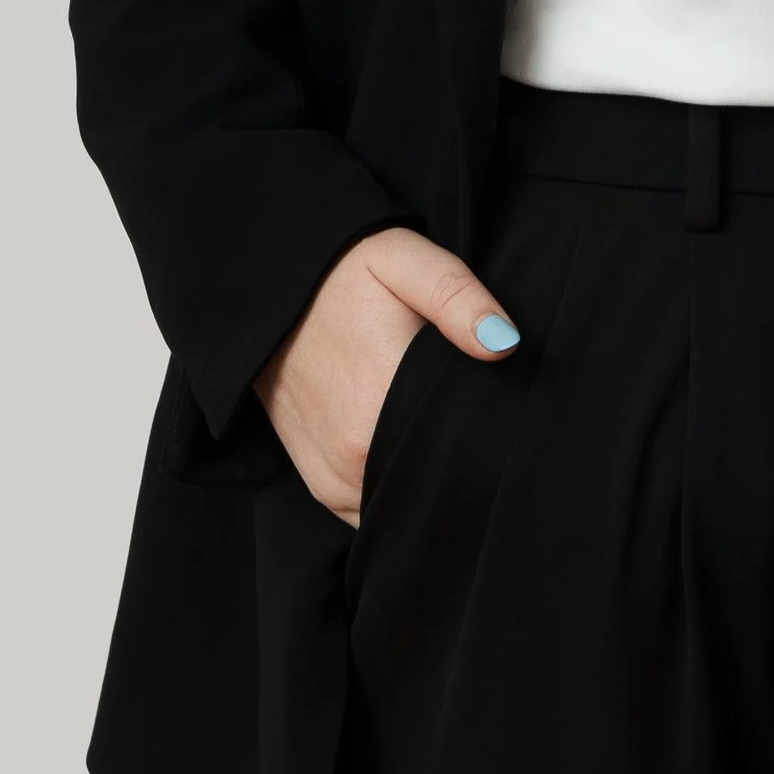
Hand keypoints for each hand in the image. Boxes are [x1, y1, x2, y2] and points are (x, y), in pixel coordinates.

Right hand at [253, 226, 520, 522]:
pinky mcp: (325, 489)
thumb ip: (456, 297)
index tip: (507, 420)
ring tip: (446, 439)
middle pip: (441, 482)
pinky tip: (415, 459)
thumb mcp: (402, 260)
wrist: (266, 299)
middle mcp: (356, 455)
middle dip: (470, 465)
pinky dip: (400, 495)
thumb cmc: (340, 277)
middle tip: (483, 426)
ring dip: (432, 484)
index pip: (468, 450)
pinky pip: (377, 514)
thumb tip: (504, 343)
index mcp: (384, 400)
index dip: (496, 440)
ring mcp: (337, 480)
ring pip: (409, 504)